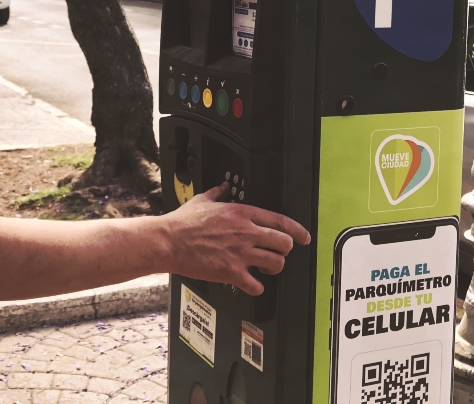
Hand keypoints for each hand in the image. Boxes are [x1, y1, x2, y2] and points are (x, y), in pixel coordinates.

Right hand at [162, 183, 310, 294]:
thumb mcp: (203, 200)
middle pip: (284, 243)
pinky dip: (257, 287)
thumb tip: (223, 186)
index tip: (304, 237)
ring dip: (274, 267)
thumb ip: (217, 193)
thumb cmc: (183, 223)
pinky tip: (252, 284)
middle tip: (278, 252)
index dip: (297, 230)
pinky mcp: (231, 272)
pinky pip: (257, 285)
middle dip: (285, 249)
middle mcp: (245, 232)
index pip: (280, 220)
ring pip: (276, 263)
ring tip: (265, 268)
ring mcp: (240, 253)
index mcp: (241, 213)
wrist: (169, 241)